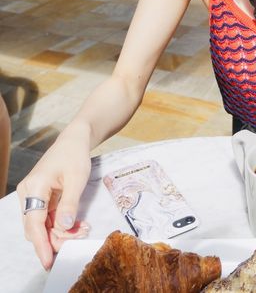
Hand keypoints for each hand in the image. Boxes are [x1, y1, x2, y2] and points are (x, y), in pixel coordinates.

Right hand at [16, 132, 91, 269]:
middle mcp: (28, 194)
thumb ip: (70, 203)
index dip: (42, 244)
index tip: (49, 260)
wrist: (74, 140)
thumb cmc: (75, 155)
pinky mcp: (41, 198)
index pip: (34, 224)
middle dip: (57, 238)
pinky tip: (78, 225)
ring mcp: (33, 196)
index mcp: (34, 188)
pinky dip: (62, 223)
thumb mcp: (77, 179)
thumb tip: (64, 227)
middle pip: (38, 227)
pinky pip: (48, 217)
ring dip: (61, 232)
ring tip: (83, 229)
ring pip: (44, 224)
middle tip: (80, 237)